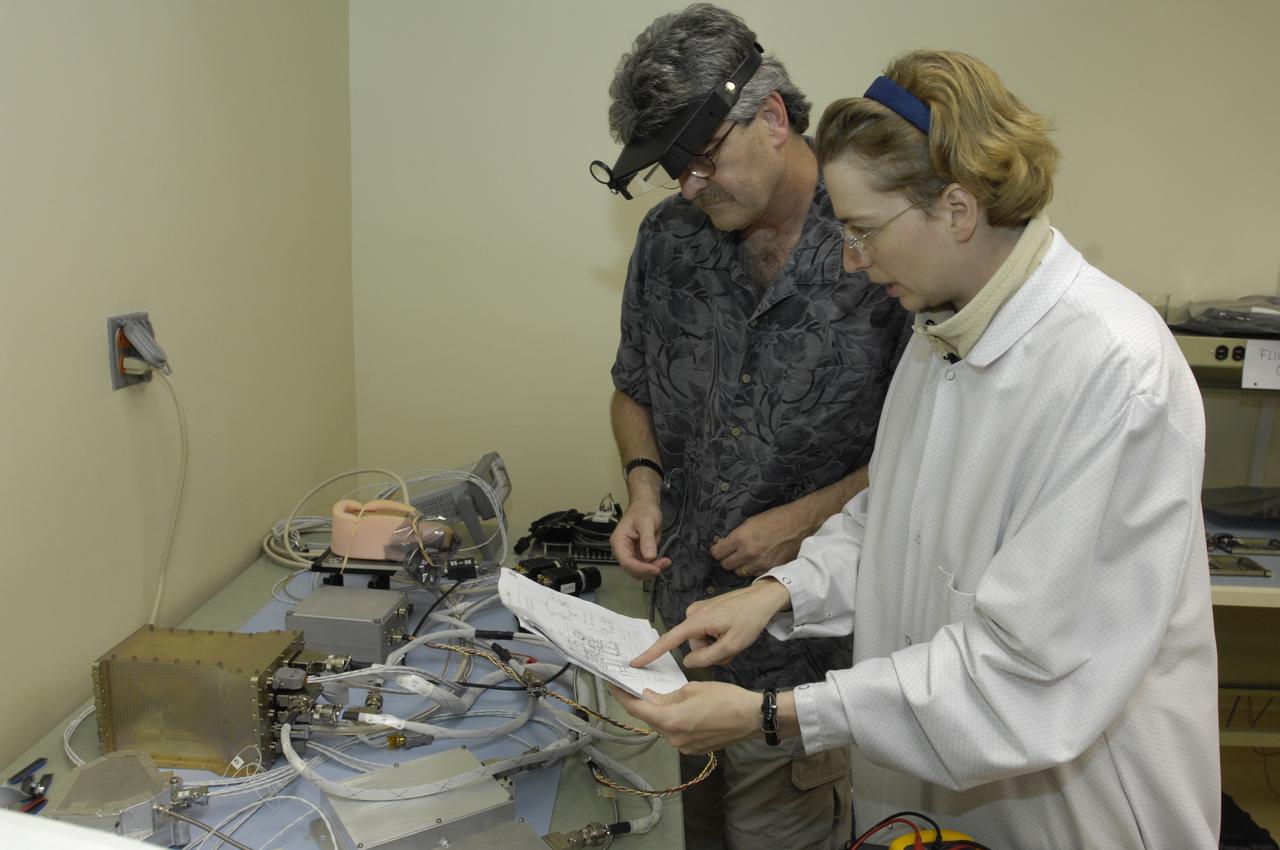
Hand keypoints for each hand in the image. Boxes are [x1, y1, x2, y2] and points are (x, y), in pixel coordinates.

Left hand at [609, 682, 758, 753]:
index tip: (613, 685)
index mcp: (670, 720)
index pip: (637, 709)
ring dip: (660, 713)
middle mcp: (673, 738)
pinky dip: (673, 722)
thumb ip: (667, 696)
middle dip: (642, 704)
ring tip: (662, 697)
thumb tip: (650, 697)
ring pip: (663, 727)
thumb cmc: (724, 698)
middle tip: (637, 687)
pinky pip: (676, 734)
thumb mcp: (691, 689)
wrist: (751, 718)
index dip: (622, 697)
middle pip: (650, 719)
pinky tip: (681, 710)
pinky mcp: (694, 749)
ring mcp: (684, 747)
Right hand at [610, 500, 670, 579]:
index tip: (655, 569)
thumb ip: (647, 540)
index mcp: (619, 541)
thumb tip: (649, 557)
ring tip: (665, 562)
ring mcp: (630, 553)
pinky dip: (654, 566)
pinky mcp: (638, 555)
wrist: (646, 505)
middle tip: (663, 564)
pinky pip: (644, 566)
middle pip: (632, 569)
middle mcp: (622, 550)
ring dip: (652, 570)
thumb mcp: (647, 522)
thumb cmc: (643, 510)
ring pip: (638, 571)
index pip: (626, 562)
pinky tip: (663, 561)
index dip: (641, 568)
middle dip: (648, 570)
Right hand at [630, 579, 790, 668]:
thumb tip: (687, 662)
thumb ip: (707, 658)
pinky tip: (731, 631)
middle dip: (710, 652)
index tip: (635, 663)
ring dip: (716, 645)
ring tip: (734, 638)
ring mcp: (700, 611)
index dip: (651, 653)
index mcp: (696, 622)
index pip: (668, 640)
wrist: (763, 598)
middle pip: (693, 645)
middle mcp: (693, 614)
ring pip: (701, 640)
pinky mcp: (707, 610)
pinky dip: (717, 637)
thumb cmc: (749, 620)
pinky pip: (706, 632)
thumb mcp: (732, 645)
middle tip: (731, 648)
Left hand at [710, 503, 807, 578]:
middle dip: (727, 559)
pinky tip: (758, 561)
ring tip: (747, 558)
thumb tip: (723, 544)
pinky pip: (754, 574)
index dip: (717, 550)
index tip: (719, 549)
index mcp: (741, 538)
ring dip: (740, 566)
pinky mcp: (771, 569)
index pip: (717, 553)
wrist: (799, 524)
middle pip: (726, 565)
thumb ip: (736, 535)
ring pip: (739, 572)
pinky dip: (754, 569)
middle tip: (732, 554)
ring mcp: (760, 563)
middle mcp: (748, 553)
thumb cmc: (775, 518)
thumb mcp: (750, 522)